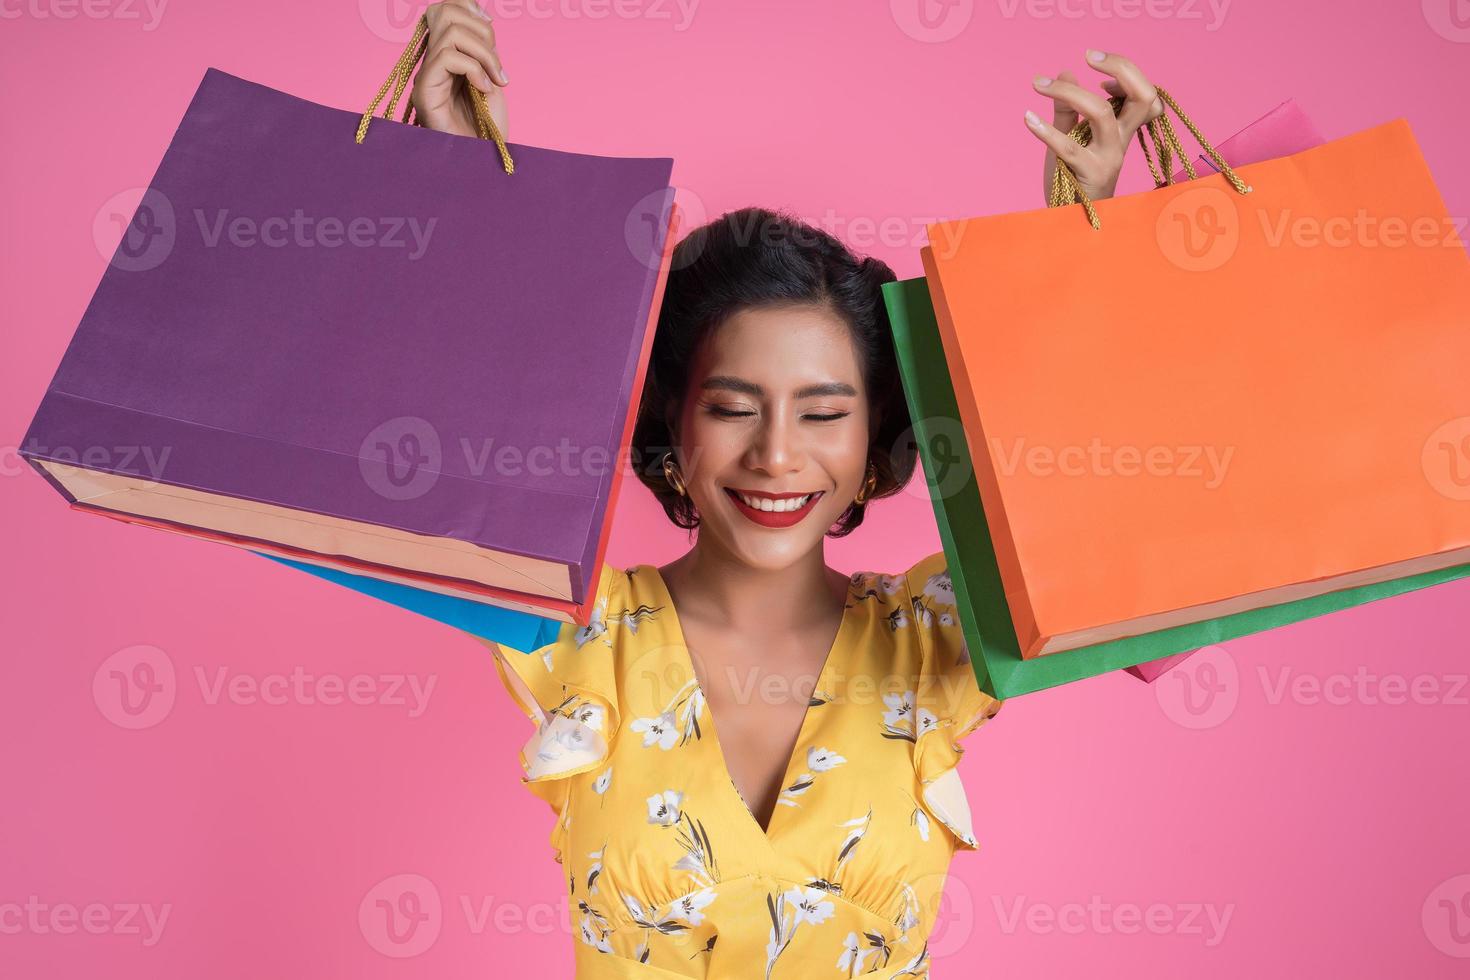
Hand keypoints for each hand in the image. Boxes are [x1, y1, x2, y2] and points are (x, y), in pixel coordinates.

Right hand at [409, 0, 509, 139]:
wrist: (484, 160)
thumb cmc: (489, 126)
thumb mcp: (491, 76)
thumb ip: (483, 48)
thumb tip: (481, 15)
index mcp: (447, 55)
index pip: (445, 8)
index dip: (468, 6)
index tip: (491, 27)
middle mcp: (432, 61)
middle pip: (444, 11)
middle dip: (481, 30)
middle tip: (496, 63)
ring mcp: (426, 75)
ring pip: (450, 33)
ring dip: (484, 53)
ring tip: (496, 79)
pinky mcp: (424, 91)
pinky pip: (446, 57)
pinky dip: (473, 69)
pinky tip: (484, 89)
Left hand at [1025, 50, 1163, 204]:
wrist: (1072, 227)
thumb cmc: (1073, 182)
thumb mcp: (1072, 141)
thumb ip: (1067, 110)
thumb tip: (1064, 71)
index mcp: (1123, 133)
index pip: (1144, 93)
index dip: (1127, 73)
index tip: (1097, 70)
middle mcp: (1121, 143)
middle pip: (1142, 96)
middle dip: (1121, 68)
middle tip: (1089, 56)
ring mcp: (1107, 158)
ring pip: (1102, 114)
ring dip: (1071, 92)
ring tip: (1041, 85)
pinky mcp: (1086, 174)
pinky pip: (1068, 146)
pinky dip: (1045, 129)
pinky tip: (1027, 117)